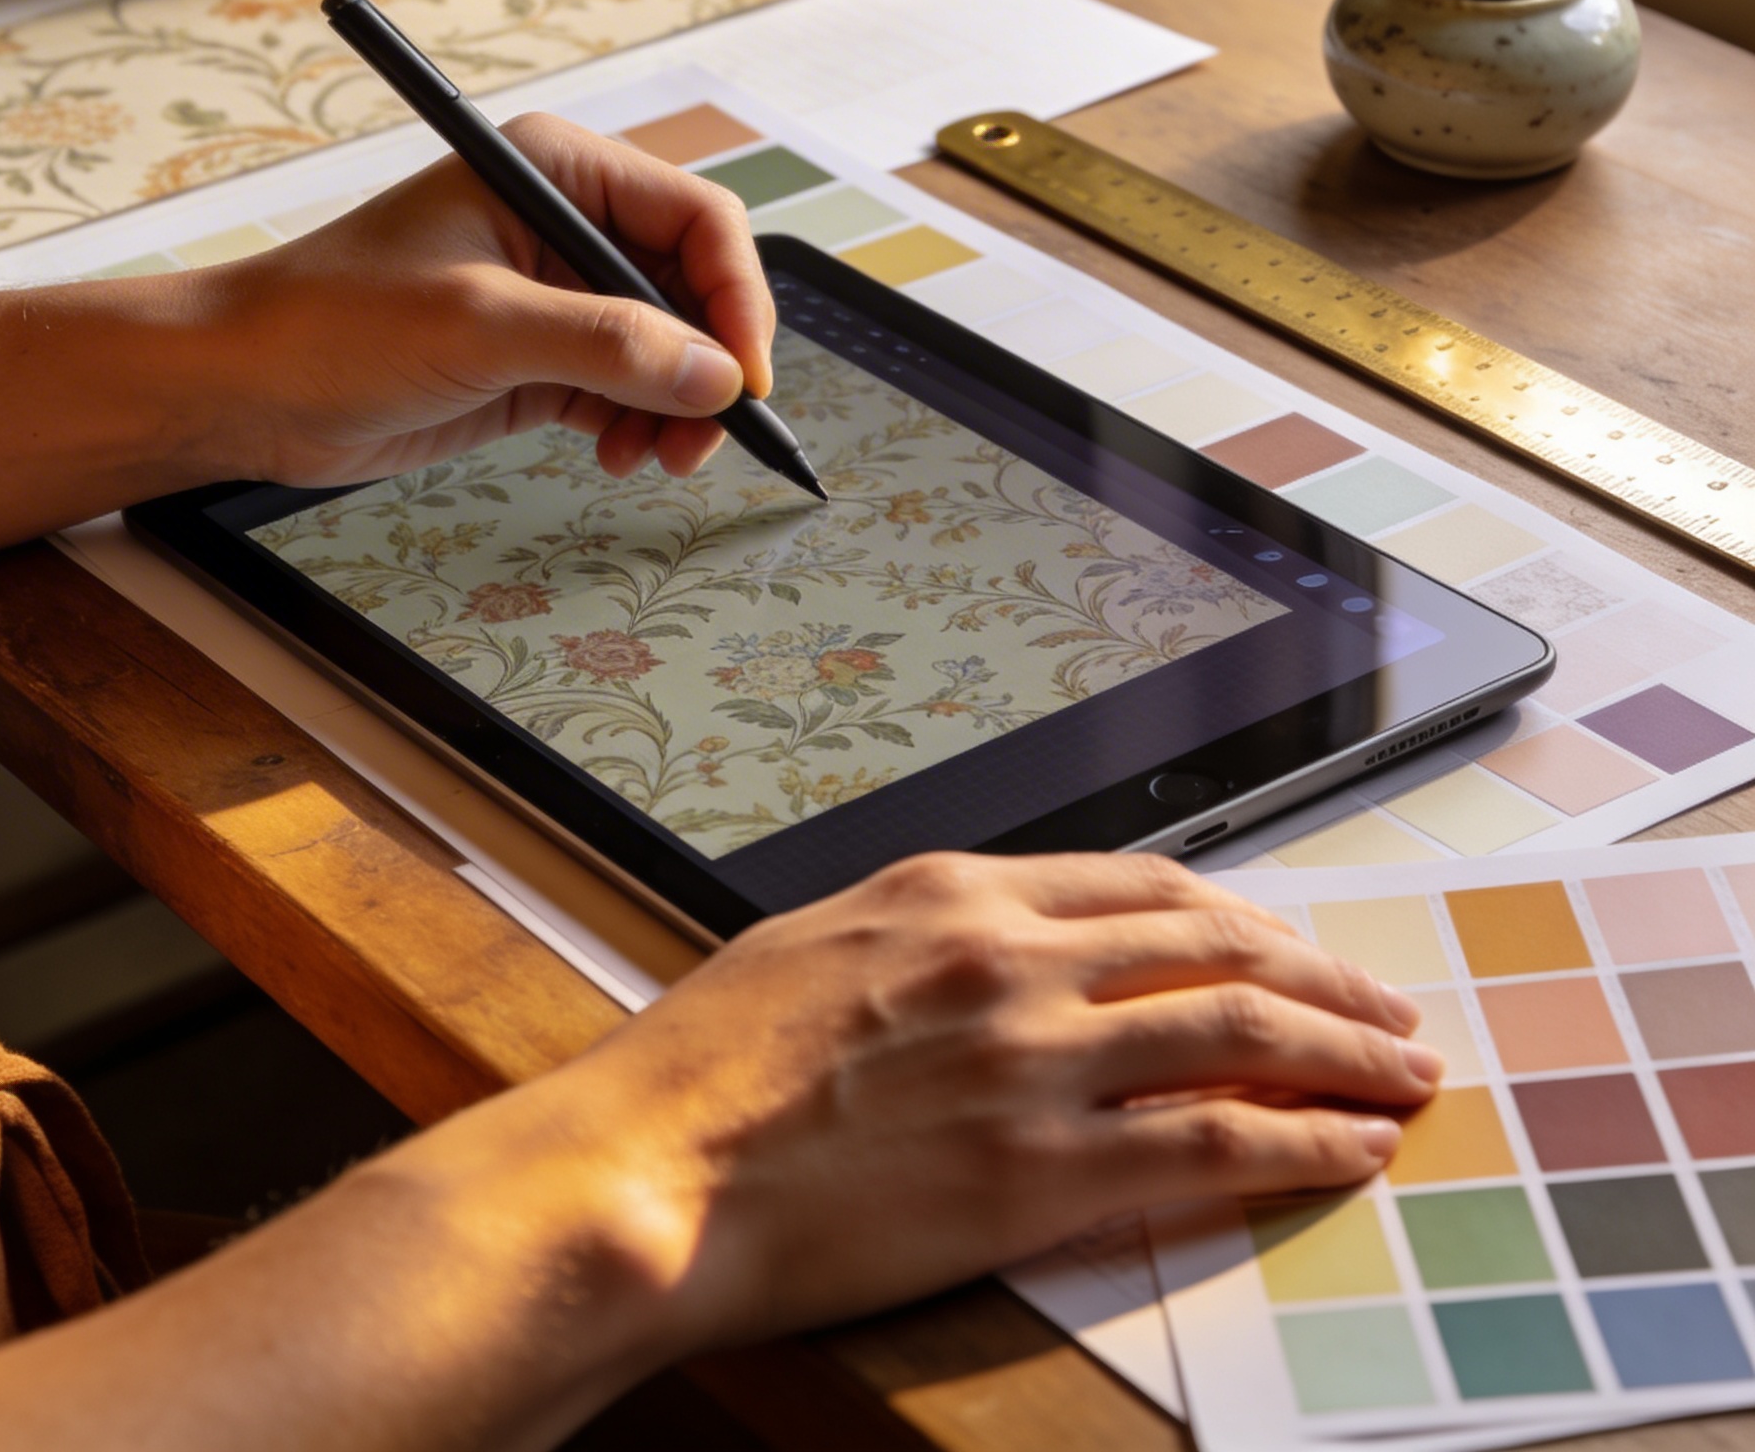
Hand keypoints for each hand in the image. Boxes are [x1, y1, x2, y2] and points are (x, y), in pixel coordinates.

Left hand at [201, 114, 772, 486]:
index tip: (743, 374)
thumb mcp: (480, 325)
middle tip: (707, 431)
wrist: (243, 388)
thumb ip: (607, 344)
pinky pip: (625, 390)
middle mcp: (564, 226)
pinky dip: (640, 427)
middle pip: (691, 288)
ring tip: (655, 457)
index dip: (735, 297)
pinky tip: (623, 456)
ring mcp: (553, 297)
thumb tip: (714, 375)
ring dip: (678, 406)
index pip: (695, 219)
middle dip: (709, 363)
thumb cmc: (330, 321)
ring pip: (666, 349)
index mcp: (554, 172)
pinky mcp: (537, 360)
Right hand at [498, 850, 1438, 1354]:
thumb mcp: (816, 944)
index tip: (1291, 944)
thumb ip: (925, 935)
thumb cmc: (709, 1064)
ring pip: (1240, 1031)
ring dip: (1344, 1050)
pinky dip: (1300, 1139)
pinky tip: (1349, 1147)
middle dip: (1324, 975)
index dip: (1240, 916)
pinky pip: (1211, 1143)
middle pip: (1216, 944)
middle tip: (1386, 1005)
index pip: (1143, 886)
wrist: (655, 1165)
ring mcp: (1034, 1060)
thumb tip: (1000, 945)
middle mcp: (1011, 956)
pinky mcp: (1039, 1171)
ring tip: (1403, 1072)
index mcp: (954, 892)